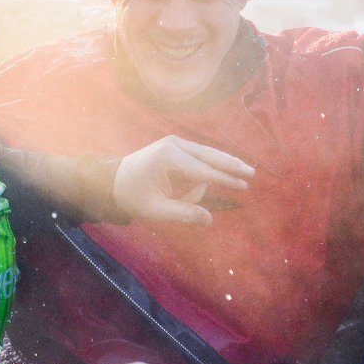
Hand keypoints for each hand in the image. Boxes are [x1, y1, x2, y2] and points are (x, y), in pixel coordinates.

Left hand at [113, 136, 253, 224]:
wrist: (112, 179)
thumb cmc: (132, 195)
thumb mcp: (155, 210)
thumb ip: (182, 214)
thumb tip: (209, 220)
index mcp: (168, 157)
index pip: (203, 171)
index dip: (225, 179)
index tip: (243, 185)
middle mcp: (174, 145)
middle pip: (210, 156)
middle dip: (231, 165)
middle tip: (251, 173)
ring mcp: (175, 143)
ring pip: (205, 157)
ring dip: (211, 175)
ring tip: (236, 178)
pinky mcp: (176, 146)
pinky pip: (198, 159)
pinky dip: (204, 171)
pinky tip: (223, 173)